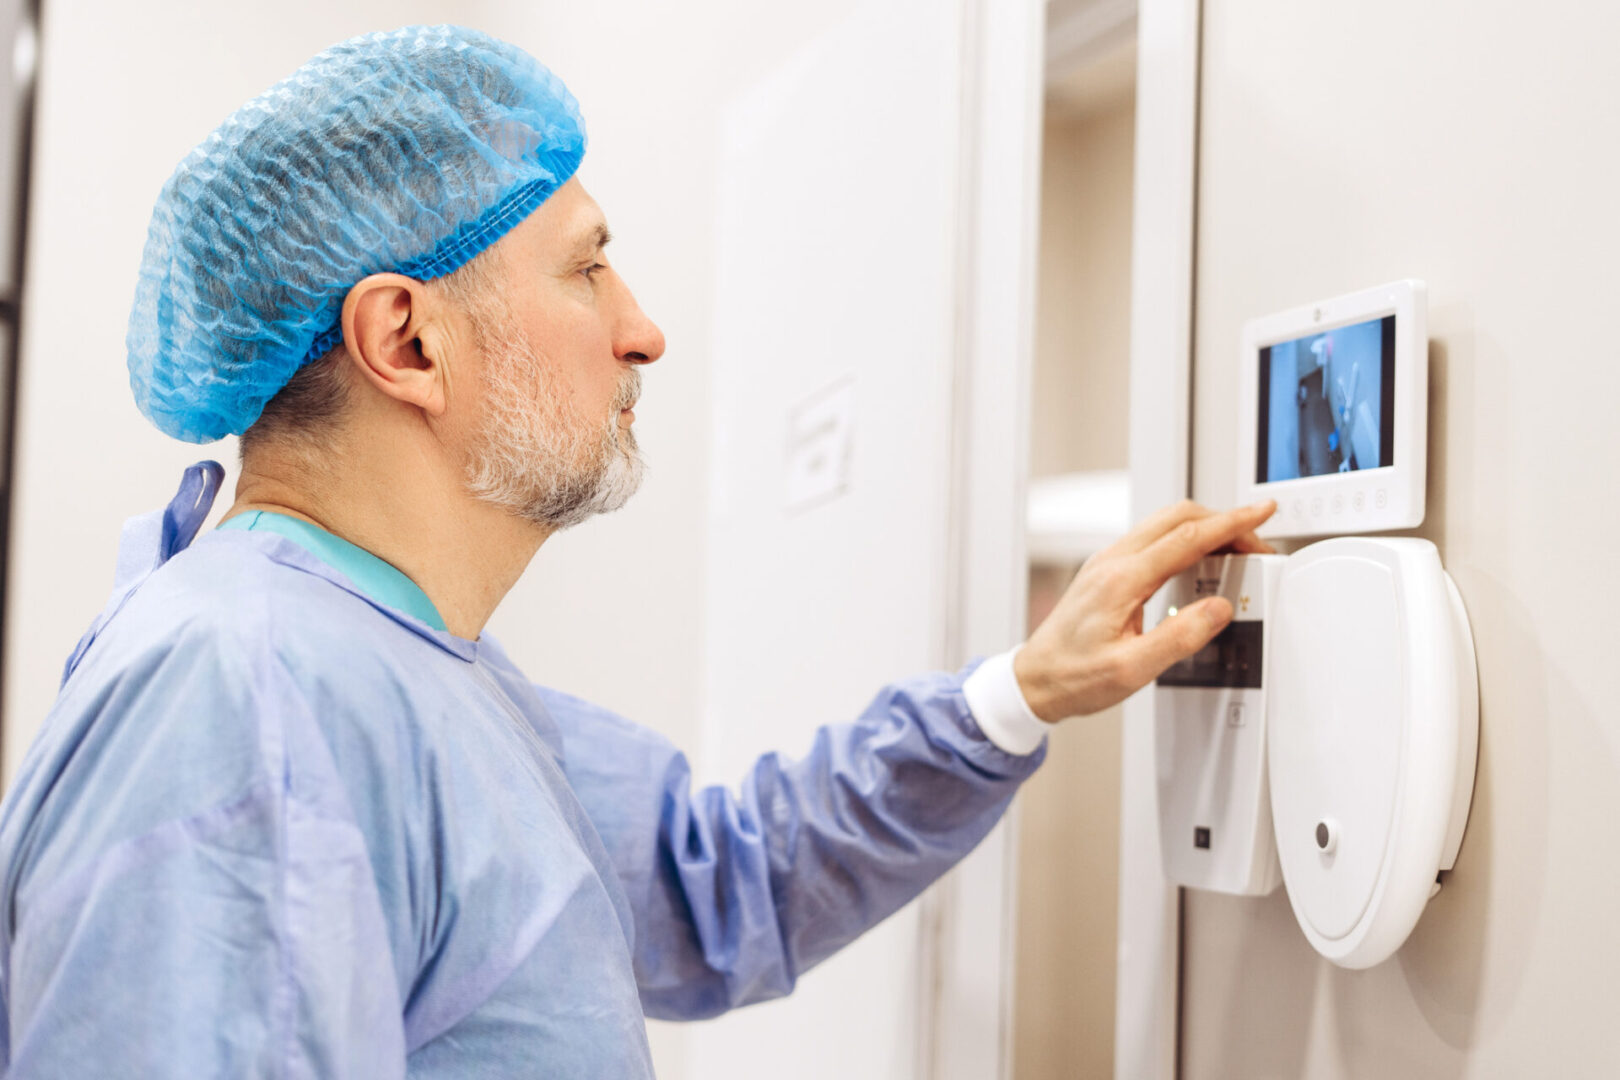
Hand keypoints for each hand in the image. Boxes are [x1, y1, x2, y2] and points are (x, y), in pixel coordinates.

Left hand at [1013, 499, 1276, 721]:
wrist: (1033, 680)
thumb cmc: (1073, 677)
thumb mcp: (1132, 669)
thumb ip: (1179, 638)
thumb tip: (1218, 610)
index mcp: (1121, 580)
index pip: (1187, 537)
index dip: (1231, 523)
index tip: (1260, 513)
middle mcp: (1112, 562)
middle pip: (1177, 518)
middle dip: (1223, 521)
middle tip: (1255, 541)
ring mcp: (1107, 563)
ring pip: (1164, 525)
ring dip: (1204, 528)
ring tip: (1235, 550)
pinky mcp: (1106, 572)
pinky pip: (1152, 540)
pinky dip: (1184, 540)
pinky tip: (1198, 561)